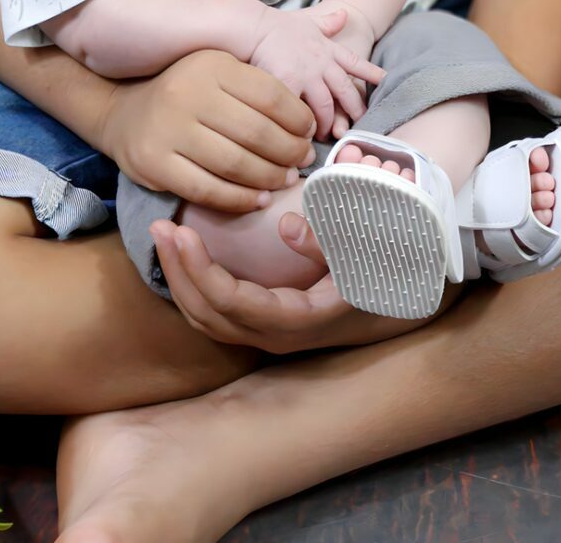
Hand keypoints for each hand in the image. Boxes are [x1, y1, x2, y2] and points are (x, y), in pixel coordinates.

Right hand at [97, 49, 317, 212]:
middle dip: (289, 152)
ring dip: (269, 178)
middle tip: (302, 161)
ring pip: (235, 164)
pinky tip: (259, 199)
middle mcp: (188, 93)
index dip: (298, 118)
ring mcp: (169, 130)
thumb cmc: (186, 93)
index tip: (309, 132)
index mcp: (212, 65)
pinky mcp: (155, 165)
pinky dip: (240, 199)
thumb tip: (308, 124)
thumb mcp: (218, 72)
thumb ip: (257, 89)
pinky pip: (208, 190)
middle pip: (256, 132)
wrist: (124, 113)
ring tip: (285, 180)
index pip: (270, 95)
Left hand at [151, 214, 434, 353]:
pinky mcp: (264, 325)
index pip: (231, 301)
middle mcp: (274, 336)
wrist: (400, 302)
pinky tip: (185, 256)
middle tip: (159, 226)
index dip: (200, 269)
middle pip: (207, 313)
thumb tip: (287, 225)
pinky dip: (194, 285)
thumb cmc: (382, 272)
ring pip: (207, 318)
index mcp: (295, 320)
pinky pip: (217, 314)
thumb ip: (327, 241)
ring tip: (164, 237)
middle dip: (178, 271)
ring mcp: (267, 334)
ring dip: (180, 278)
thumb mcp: (365, 256)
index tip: (180, 232)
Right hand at [249, 4, 384, 139]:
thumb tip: (345, 14)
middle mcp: (321, 63)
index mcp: (327, 49)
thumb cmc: (277, 25)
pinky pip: (300, 110)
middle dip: (354, 109)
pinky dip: (304, 124)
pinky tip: (304, 135)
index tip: (384, 79)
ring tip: (327, 136)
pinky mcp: (288, 83)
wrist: (255, 26)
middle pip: (344, 91)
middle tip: (358, 126)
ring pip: (325, 105)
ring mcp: (306, 74)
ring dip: (327, 123)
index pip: (354, 62)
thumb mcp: (308, 20)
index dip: (370, 72)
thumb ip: (327, 22)